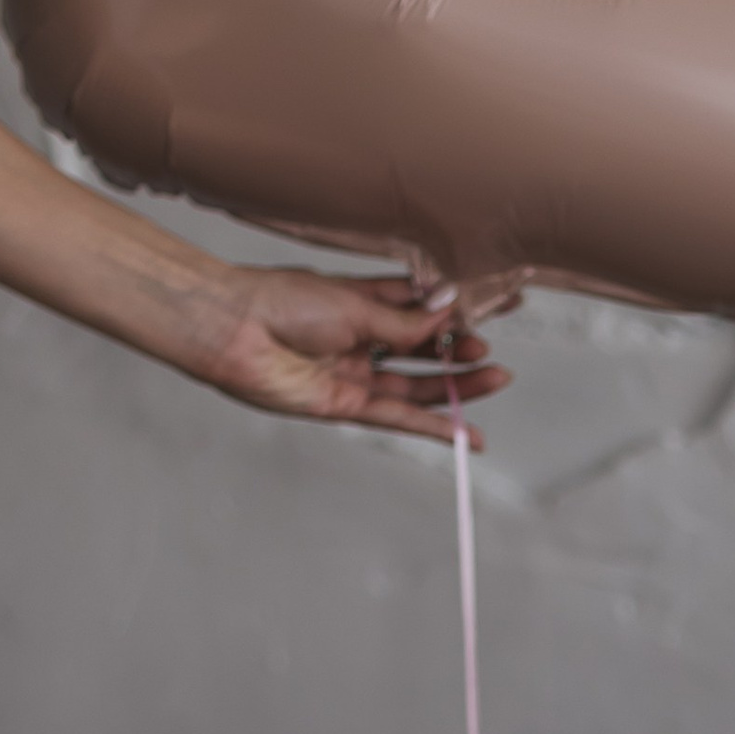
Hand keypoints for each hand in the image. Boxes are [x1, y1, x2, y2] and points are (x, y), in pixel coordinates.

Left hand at [200, 267, 519, 439]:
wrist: (233, 330)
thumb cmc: (281, 302)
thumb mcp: (355, 305)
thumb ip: (404, 320)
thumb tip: (449, 311)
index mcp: (362, 301)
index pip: (423, 306)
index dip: (460, 308)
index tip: (501, 303)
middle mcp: (361, 338)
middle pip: (424, 349)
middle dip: (461, 350)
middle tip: (491, 349)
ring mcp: (354, 372)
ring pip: (417, 384)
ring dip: (456, 385)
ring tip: (495, 378)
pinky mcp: (344, 404)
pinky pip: (397, 417)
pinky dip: (431, 426)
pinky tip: (463, 432)